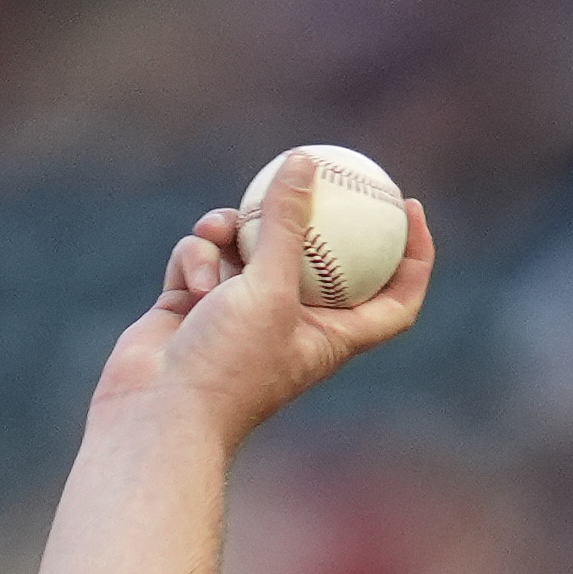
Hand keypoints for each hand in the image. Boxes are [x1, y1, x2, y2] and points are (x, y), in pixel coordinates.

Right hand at [85, 188, 432, 441]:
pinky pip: (204, 257)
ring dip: (229, 231)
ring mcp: (241, 312)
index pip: (393, 300)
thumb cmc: (229, 365)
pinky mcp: (196, 304)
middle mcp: (291, 323)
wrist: (159, 412)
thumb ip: (286, 223)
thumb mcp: (268, 288)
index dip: (413, 257)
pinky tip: (188, 285)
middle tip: (316, 167)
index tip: (411, 208)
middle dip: (308, 214)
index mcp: (331, 335)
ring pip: (247, 244)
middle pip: (315, 256)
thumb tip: (304, 161)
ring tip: (217, 231)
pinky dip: (196, 261)